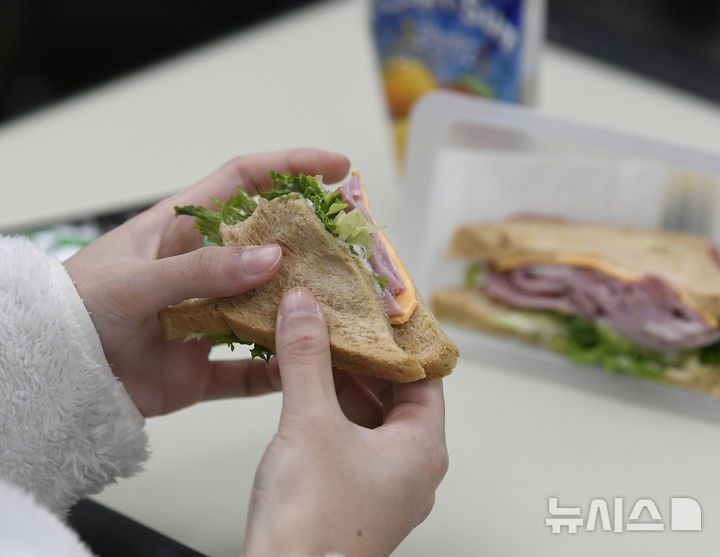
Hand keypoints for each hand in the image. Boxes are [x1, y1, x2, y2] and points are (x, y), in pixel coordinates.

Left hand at [64, 149, 349, 415]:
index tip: (336, 168)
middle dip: (312, 242)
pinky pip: (250, 370)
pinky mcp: (205, 365)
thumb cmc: (78, 309)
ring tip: (342, 309)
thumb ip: (202, 270)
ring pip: (269, 307)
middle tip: (354, 248)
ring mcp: (209, 317)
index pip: (244, 182)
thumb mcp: (136, 279)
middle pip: (270, 245)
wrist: (54, 377)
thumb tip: (274, 257)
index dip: (290, 166)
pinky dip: (275, 372)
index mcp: (182, 229)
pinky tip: (303, 371)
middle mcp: (204, 269)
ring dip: (302, 310)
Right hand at [245, 287, 448, 556]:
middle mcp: (411, 468)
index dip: (401, 338)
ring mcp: (383, 485)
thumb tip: (305, 306)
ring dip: (340, 380)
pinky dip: (328, 408)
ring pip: (369, 415)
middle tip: (337, 319)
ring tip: (313, 344)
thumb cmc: (311, 524)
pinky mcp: (354, 496)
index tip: (379, 306)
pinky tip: (301, 385)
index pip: (425, 374)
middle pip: (395, 392)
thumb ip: (308, 357)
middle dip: (362, 355)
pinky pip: (349, 438)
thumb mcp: (310, 422)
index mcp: (423, 448)